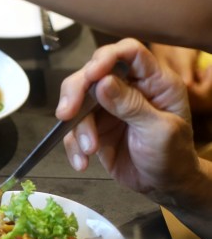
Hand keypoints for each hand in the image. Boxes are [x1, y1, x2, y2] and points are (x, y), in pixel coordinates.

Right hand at [56, 39, 202, 206]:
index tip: (91, 76)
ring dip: (77, 127)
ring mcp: (108, 107)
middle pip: (92, 72)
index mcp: (154, 82)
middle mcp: (128, 88)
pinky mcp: (94, 127)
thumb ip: (132, 106)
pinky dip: (72, 146)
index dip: (107, 57)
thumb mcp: (158, 131)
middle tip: (66, 114)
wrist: (164, 186)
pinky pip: (73, 129)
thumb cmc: (173, 156)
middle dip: (75, 92)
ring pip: (77, 100)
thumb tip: (102, 82)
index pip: (129, 53)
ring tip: (89, 150)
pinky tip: (82, 161)